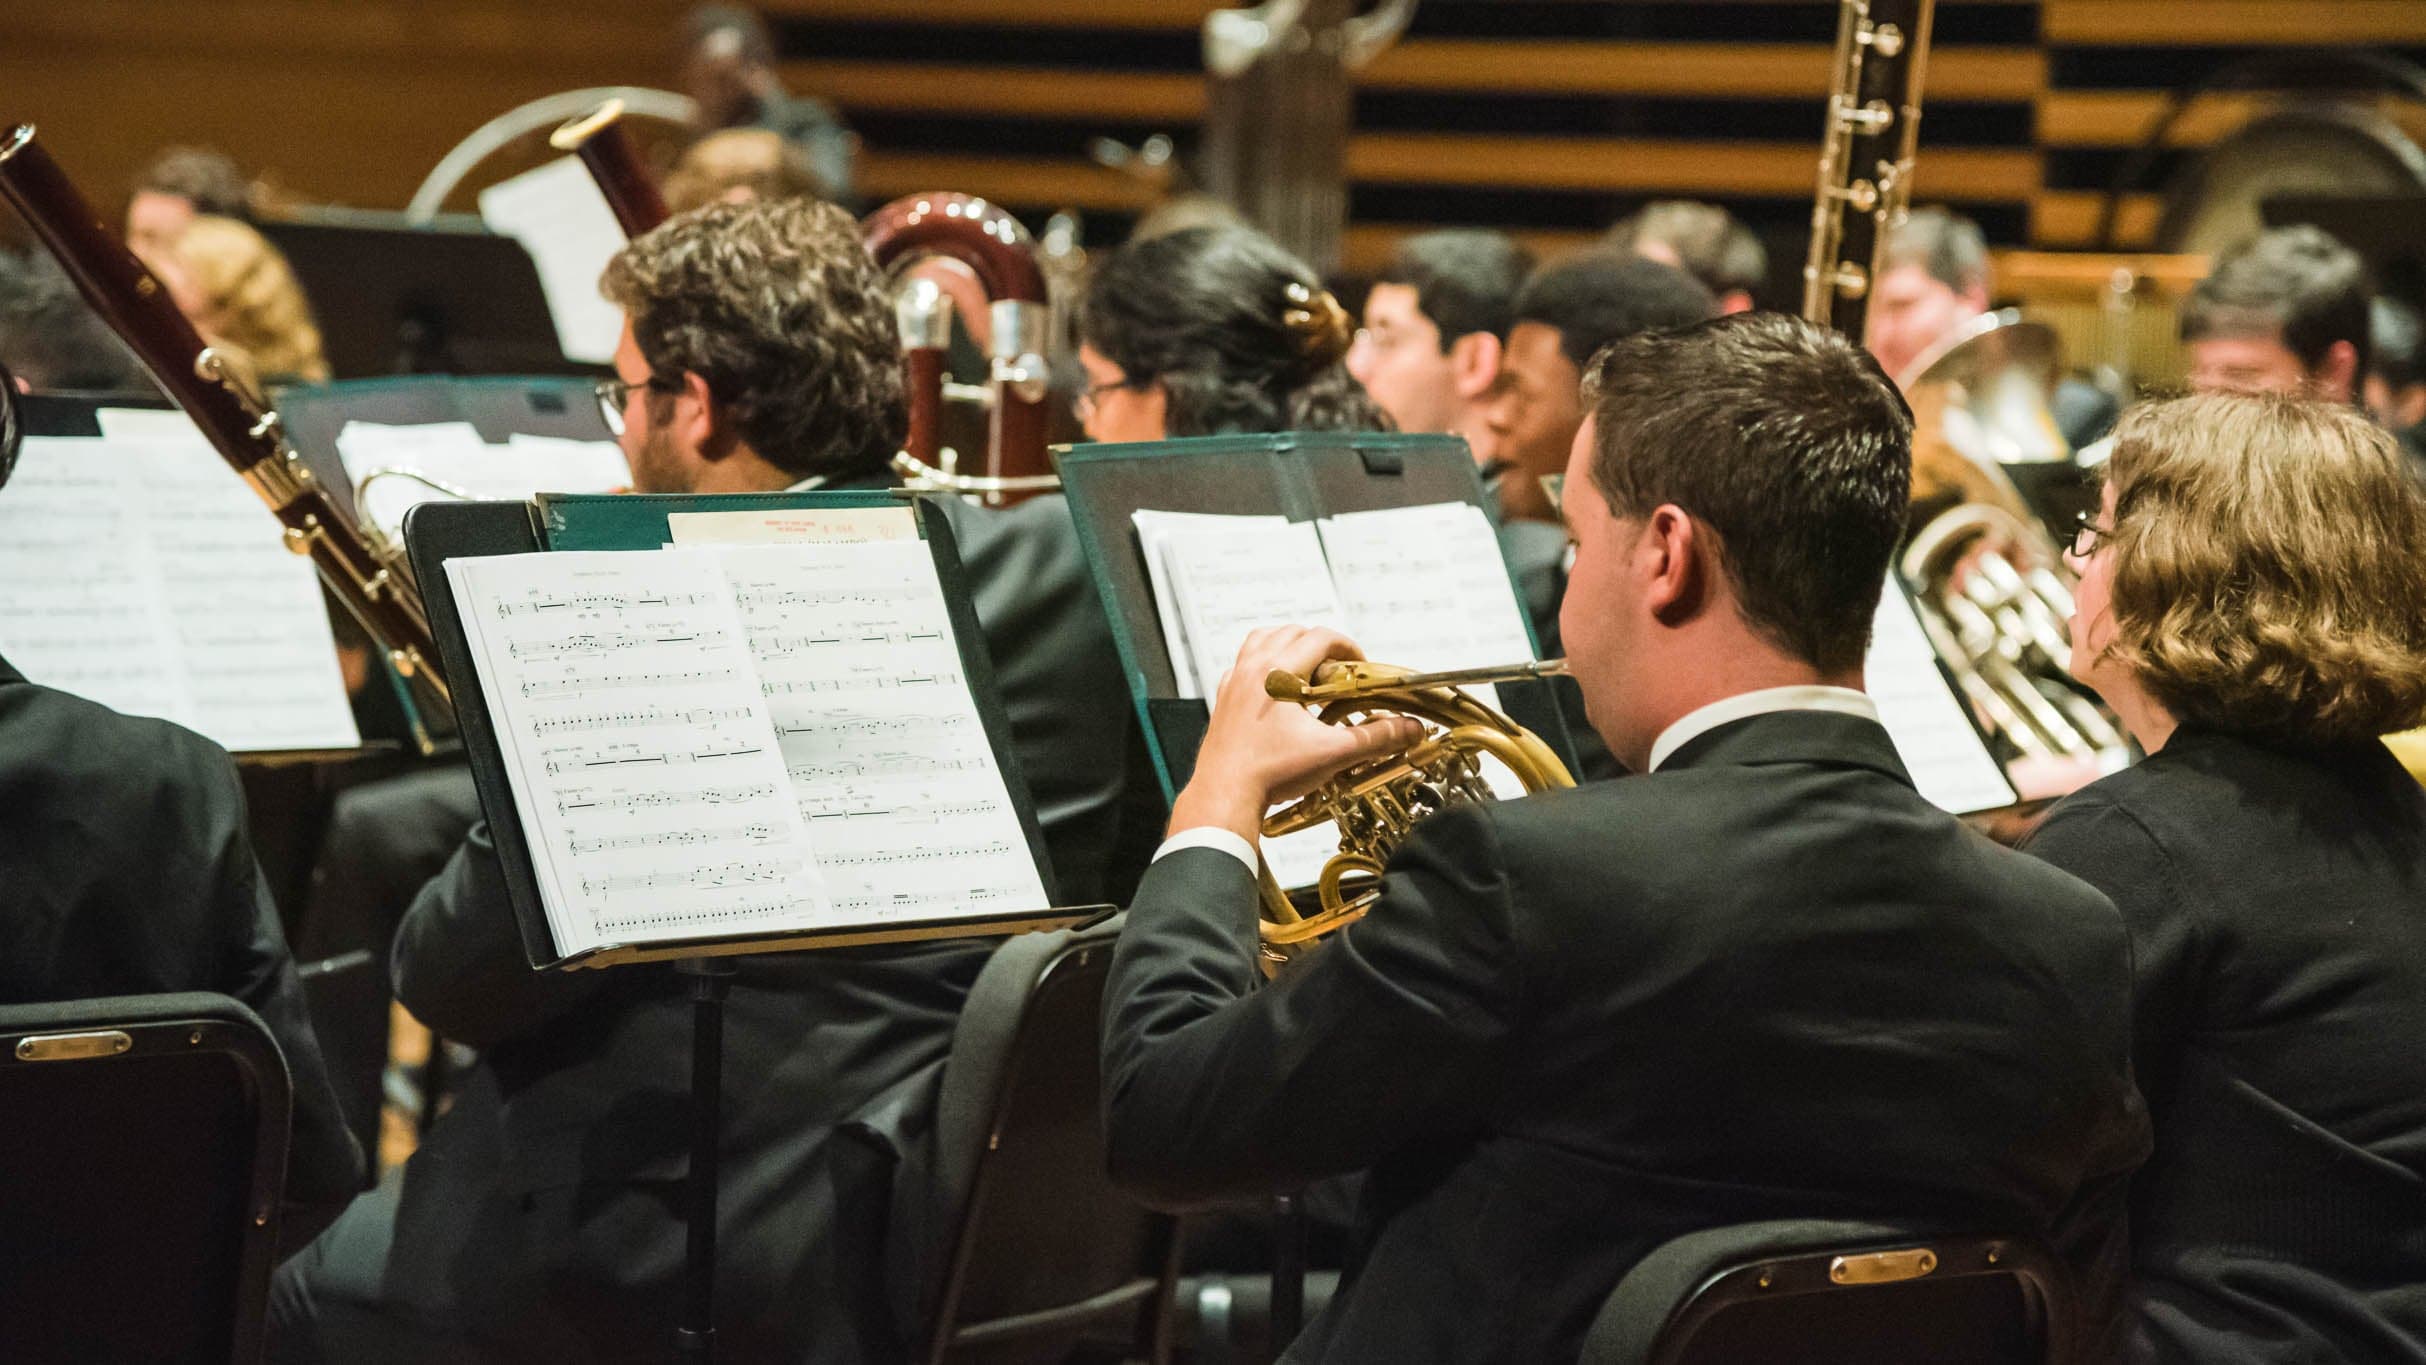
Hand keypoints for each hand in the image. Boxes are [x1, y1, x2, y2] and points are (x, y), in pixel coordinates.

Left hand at [1167, 626, 1425, 843]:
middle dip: (1320, 645)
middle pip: (1291, 633)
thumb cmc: (1269, 772)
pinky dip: (1262, 665)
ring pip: (1261, 641)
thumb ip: (1376, 738)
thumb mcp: (1333, 753)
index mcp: (1277, 672)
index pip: (1320, 638)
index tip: (1361, 665)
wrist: (1225, 795)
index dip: (1347, 647)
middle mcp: (1251, 670)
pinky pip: (1242, 666)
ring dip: (1288, 646)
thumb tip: (1407, 728)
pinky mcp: (1224, 701)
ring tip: (1308, 668)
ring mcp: (1233, 684)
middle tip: (1339, 670)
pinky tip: (1275, 689)